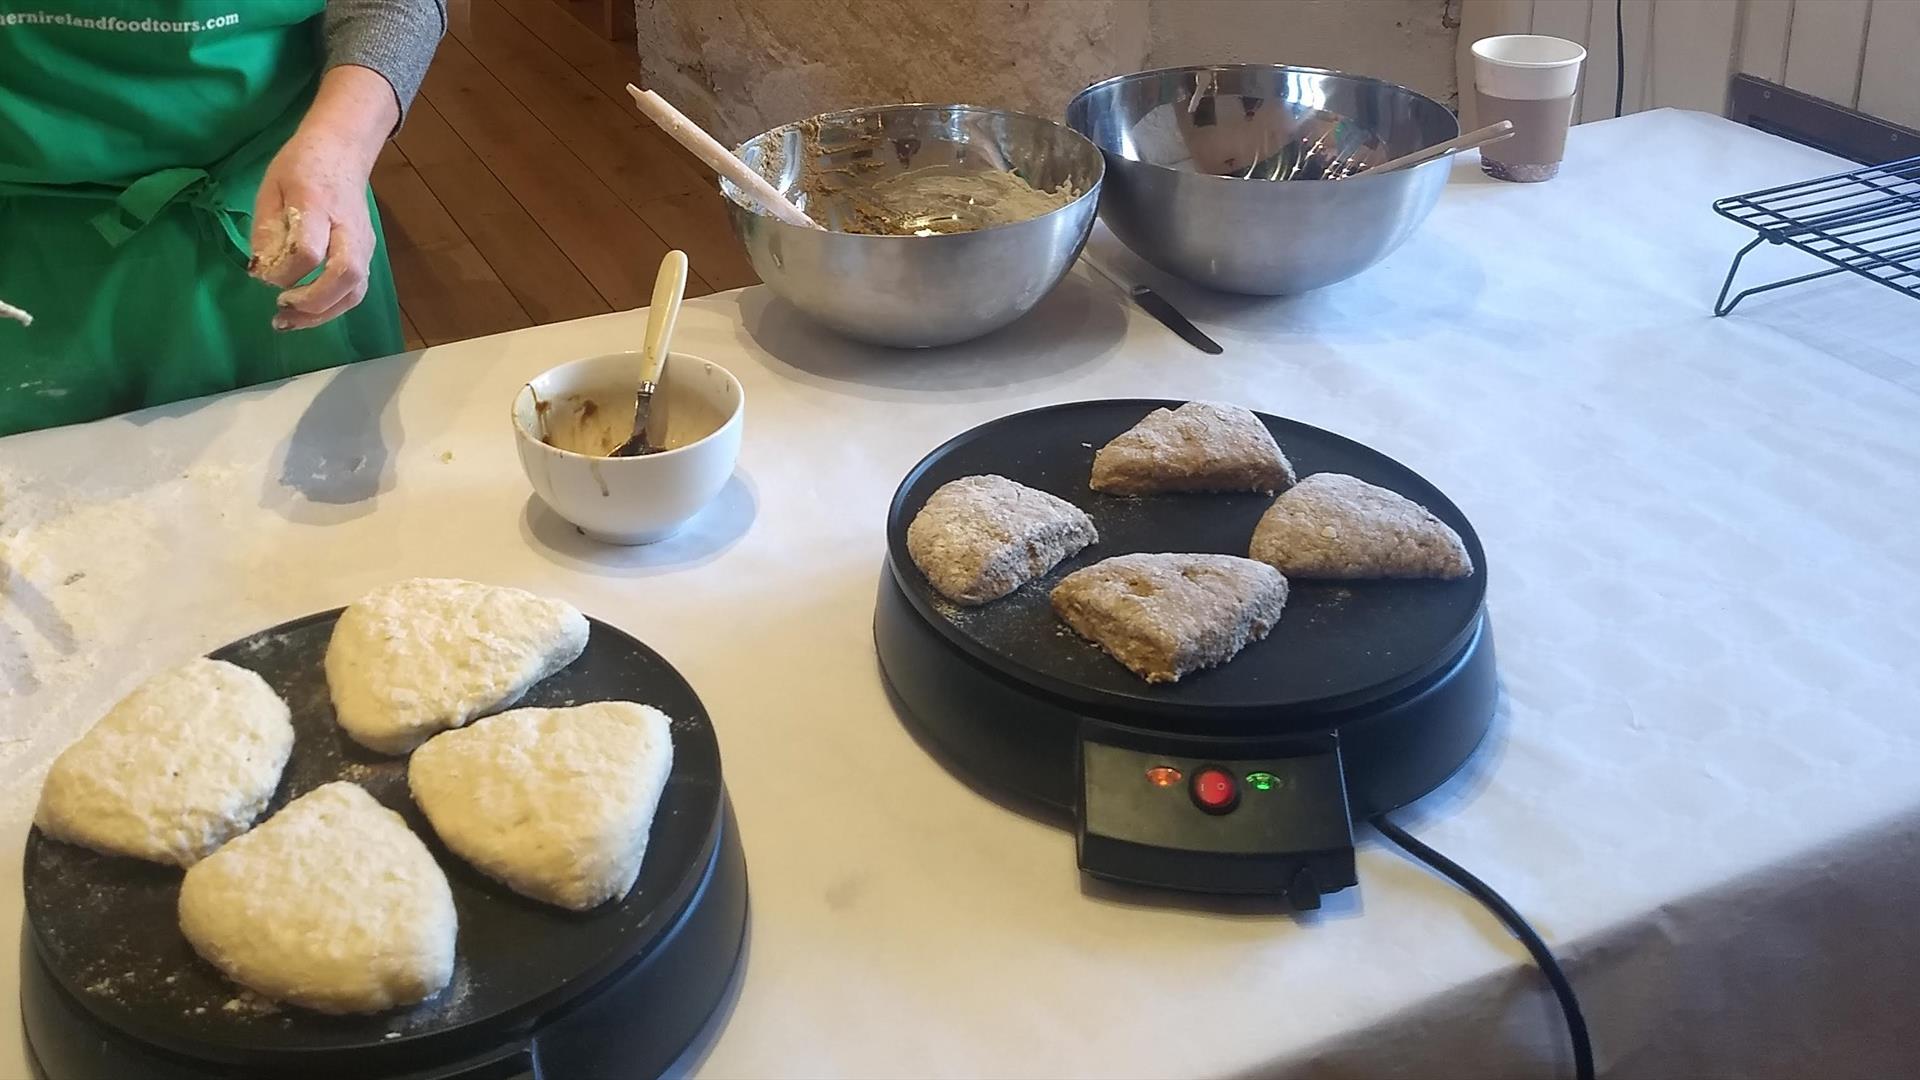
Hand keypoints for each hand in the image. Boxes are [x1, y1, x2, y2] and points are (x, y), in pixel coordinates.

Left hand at [249, 65, 398, 330]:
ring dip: (324, 313)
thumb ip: (266, 231)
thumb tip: (261, 272)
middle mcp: (347, 227)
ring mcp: (363, 242)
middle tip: (282, 308)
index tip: (262, 273)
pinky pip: (356, 289)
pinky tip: (308, 312)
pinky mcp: (368, 252)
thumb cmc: (300, 166)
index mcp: (317, 205)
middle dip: (313, 301)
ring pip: (356, 289)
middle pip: (345, 275)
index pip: (309, 251)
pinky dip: (332, 307)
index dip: (284, 272)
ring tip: (291, 321)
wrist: (342, 149)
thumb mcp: (271, 188)